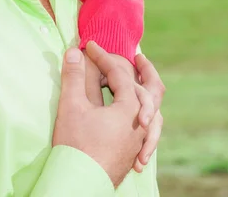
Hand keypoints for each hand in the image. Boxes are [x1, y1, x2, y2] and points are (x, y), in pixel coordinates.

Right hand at [84, 44, 165, 172]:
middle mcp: (142, 123)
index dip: (103, 56)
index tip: (89, 46)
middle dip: (146, 71)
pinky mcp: (134, 152)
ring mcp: (141, 140)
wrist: (80, 182)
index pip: (120, 73)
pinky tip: (138, 121)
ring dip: (149, 95)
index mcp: (131, 108)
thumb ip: (74, 76)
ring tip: (144, 87)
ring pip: (155, 112)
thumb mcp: (72, 105)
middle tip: (139, 56)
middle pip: (152, 90)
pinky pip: (149, 130)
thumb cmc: (76, 143)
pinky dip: (145, 118)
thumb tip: (74, 51)